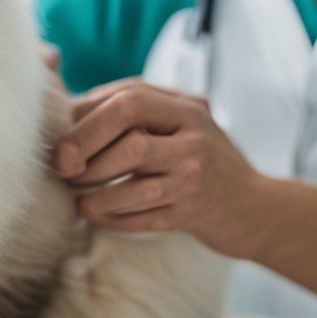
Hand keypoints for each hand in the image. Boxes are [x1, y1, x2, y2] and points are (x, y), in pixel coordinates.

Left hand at [51, 78, 263, 257]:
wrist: (254, 207)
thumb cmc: (198, 158)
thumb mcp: (177, 121)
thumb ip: (132, 108)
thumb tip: (64, 106)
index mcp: (186, 106)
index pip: (129, 99)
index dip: (86, 118)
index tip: (63, 138)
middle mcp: (195, 137)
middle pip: (130, 139)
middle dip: (86, 152)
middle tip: (63, 168)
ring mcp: (196, 177)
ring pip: (135, 183)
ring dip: (95, 193)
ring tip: (79, 197)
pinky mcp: (192, 214)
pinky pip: (142, 218)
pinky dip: (112, 217)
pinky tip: (98, 214)